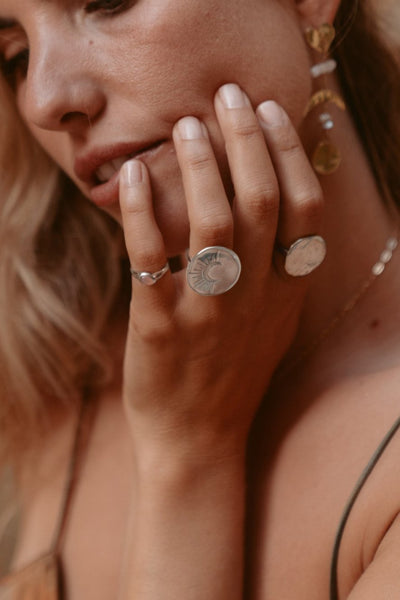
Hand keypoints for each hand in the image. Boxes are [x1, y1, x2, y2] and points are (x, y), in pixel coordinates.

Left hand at [119, 83, 322, 457]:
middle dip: (248, 138)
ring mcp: (208, 310)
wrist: (198, 438)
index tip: (272, 110)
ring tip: (186, 124)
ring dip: (200, 163)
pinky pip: (151, 256)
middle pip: (262, 201)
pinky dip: (141, 210)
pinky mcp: (160, 325)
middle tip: (228, 95)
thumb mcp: (272, 322)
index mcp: (286, 292)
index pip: (304, 209)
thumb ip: (278, 269)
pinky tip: (133, 175)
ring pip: (212, 220)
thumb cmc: (233, 374)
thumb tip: (271, 203)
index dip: (290, 152)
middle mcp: (256, 296)